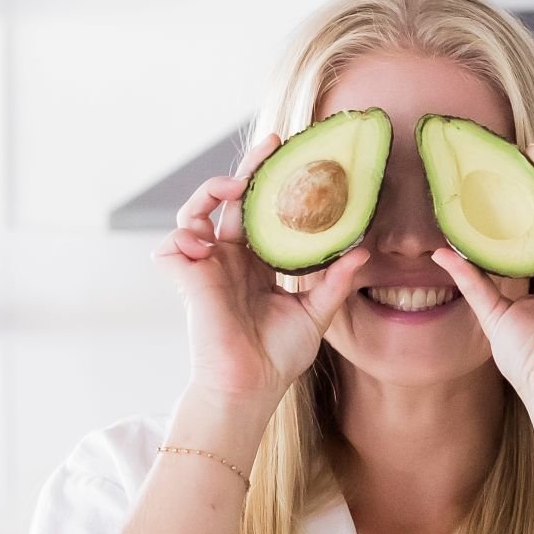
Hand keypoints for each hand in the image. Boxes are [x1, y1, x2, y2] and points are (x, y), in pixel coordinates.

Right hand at [151, 136, 370, 408]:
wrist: (250, 387)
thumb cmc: (278, 357)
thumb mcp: (316, 314)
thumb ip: (335, 282)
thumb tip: (362, 251)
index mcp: (257, 264)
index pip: (263, 213)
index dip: (274, 186)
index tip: (294, 159)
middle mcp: (230, 260)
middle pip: (232, 202)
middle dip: (247, 169)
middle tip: (271, 147)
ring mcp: (206, 267)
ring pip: (194, 213)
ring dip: (209, 192)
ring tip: (232, 188)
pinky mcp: (186, 279)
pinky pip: (171, 245)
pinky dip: (182, 236)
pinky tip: (201, 242)